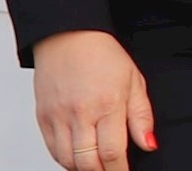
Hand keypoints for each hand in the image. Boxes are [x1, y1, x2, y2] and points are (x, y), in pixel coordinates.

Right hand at [30, 30, 155, 170]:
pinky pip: (52, 150)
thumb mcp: (134, 81)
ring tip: (96, 164)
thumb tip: (148, 143)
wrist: (67, 34)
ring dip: (83, 168)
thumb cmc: (101, 54)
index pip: (112, 153)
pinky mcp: (43, 117)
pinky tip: (78, 154)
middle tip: (111, 169)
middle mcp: (79, 113)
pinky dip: (66, 159)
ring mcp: (58, 116)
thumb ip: (142, 117)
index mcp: (106, 104)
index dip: (120, 170)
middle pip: (88, 163)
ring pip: (68, 161)